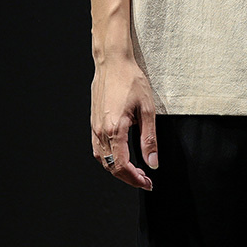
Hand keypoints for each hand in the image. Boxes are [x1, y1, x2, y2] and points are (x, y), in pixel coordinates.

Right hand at [90, 55, 157, 190]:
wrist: (113, 63)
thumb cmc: (131, 80)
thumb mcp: (147, 109)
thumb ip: (149, 139)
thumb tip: (152, 162)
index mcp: (114, 129)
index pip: (121, 166)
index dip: (135, 179)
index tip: (147, 183)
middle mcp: (101, 131)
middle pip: (110, 167)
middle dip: (128, 178)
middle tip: (145, 180)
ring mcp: (94, 127)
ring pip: (102, 160)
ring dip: (117, 170)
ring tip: (135, 172)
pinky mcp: (93, 122)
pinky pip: (98, 148)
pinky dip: (108, 158)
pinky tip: (120, 156)